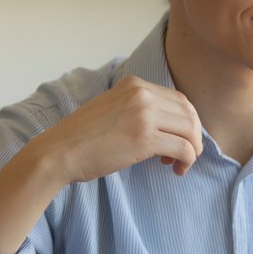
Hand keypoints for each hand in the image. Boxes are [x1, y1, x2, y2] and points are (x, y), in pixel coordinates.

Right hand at [35, 75, 203, 182]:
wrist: (59, 152)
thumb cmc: (83, 138)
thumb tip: (170, 126)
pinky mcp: (145, 138)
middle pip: (188, 112)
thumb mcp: (113, 108)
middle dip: (193, 136)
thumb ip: (138, 108)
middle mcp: (141, 93)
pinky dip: (187, 160)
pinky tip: (176, 169)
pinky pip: (183, 148)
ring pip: (190, 130)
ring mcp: (144, 114)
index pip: (178, 99)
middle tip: (184, 155)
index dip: (186, 122)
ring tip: (180, 164)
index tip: (179, 140)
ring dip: (192, 149)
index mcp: (134, 84)